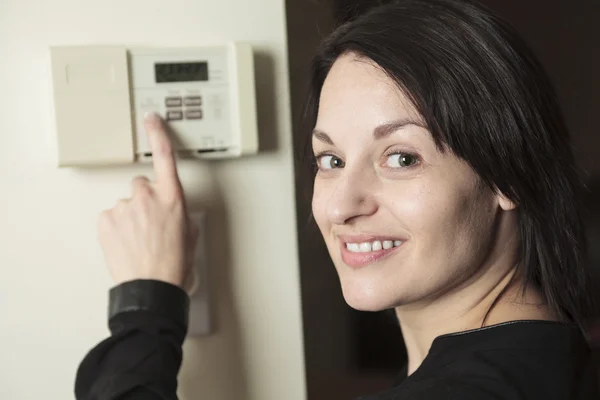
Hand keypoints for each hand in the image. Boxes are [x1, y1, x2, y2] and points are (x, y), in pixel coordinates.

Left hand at [97, 113, 198, 288]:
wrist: (152, 287)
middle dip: (145, 200)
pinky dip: (117, 228)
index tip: (151, 119)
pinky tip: (127, 244)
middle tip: (150, 225)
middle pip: (142, 185)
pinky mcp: (106, 220)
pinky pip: (112, 217)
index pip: (165, 156)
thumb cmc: (174, 265)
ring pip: (126, 205)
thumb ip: (180, 212)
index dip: (158, 133)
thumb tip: (172, 210)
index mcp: (173, 197)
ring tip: (139, 241)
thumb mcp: (190, 233)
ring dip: (131, 218)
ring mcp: (124, 207)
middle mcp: (148, 196)